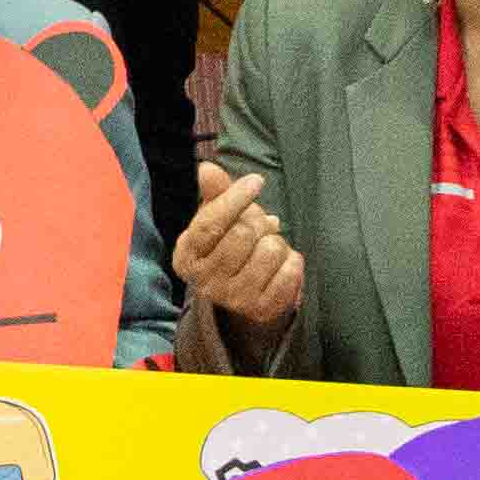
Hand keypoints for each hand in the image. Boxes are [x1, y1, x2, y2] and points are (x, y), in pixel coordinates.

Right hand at [177, 162, 306, 347]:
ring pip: (269, 251)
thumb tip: (207, 169)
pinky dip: (292, 261)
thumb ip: (213, 192)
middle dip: (258, 221)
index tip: (256, 181)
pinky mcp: (261, 310)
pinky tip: (281, 263)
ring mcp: (233, 299)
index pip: (210, 223)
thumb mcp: (214, 219)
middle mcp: (204, 281)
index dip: (235, 198)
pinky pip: (289, 272)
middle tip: (260, 226)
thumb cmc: (226, 246)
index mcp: (187, 256)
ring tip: (268, 246)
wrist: (238, 295)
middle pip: (243, 233)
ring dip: (276, 242)